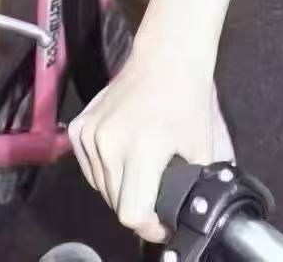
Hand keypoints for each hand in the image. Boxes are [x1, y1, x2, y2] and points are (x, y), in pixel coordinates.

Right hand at [68, 52, 221, 243]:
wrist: (167, 56)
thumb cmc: (189, 98)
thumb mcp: (203, 146)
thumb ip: (194, 185)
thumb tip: (193, 214)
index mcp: (141, 149)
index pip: (131, 214)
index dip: (150, 226)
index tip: (164, 221)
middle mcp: (108, 143)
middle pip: (116, 204)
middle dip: (138, 207)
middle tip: (157, 195)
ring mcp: (89, 134)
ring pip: (101, 187)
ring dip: (120, 189)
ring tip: (142, 171)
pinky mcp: (79, 127)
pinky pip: (89, 168)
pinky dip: (104, 171)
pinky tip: (122, 157)